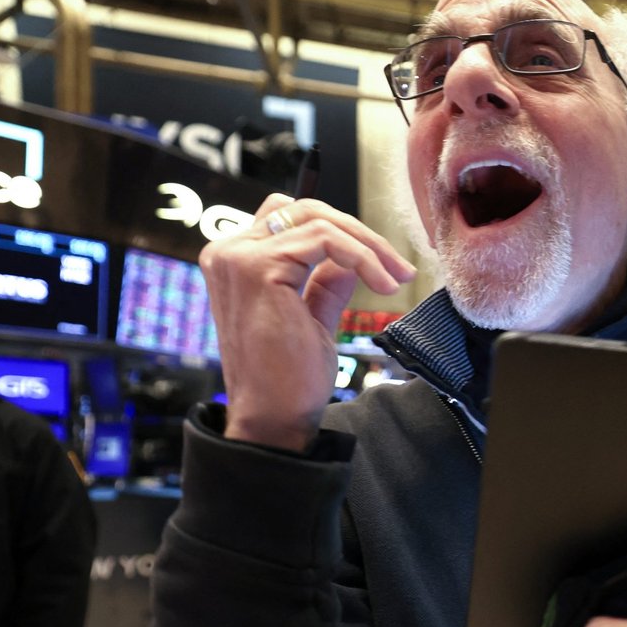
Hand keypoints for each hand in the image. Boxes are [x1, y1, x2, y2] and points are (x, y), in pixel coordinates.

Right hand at [200, 194, 415, 450]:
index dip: (341, 234)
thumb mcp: (313, 318)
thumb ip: (325, 283)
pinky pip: (325, 239)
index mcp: (235, 263)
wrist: (274, 417)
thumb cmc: (289, 380)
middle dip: (359, 234)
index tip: (383, 267)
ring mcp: (238, 257)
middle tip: (398, 267)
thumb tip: (351, 259)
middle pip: (304, 210)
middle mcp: (228, 252)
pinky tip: (382, 283)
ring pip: (318, 220)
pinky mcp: (258, 267)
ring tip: (396, 278)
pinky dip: (362, 255)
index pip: (290, 219)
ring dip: (368, 245)